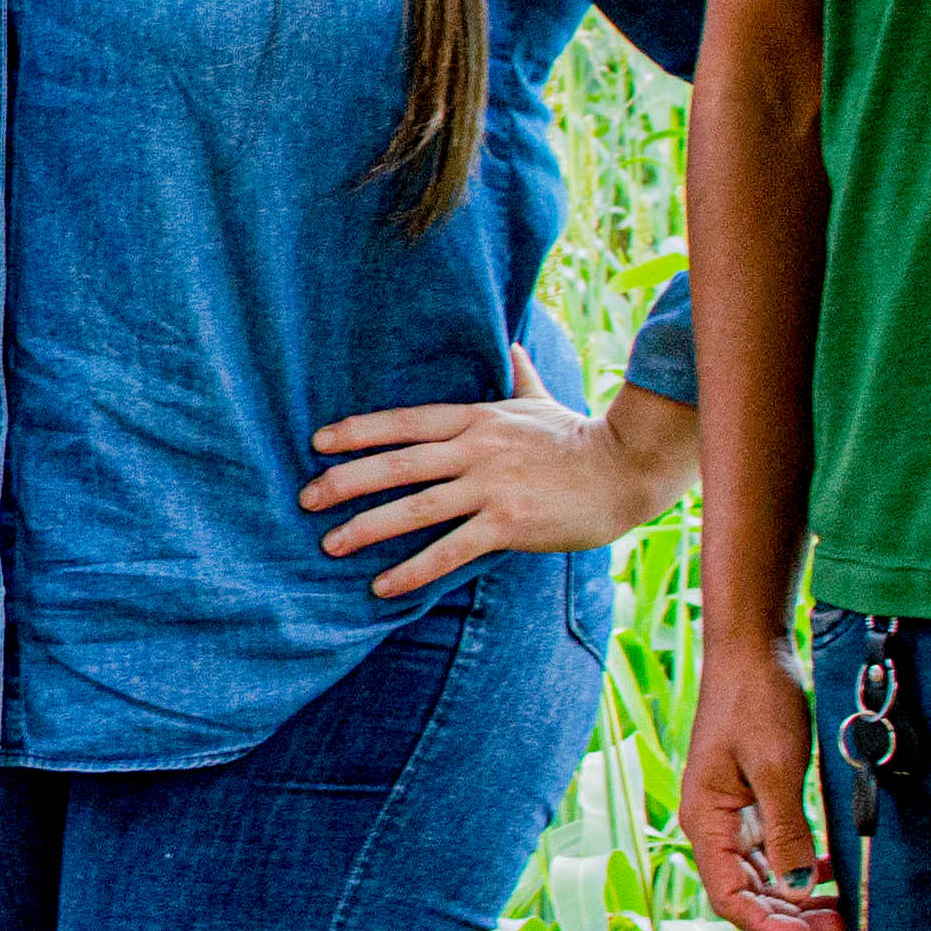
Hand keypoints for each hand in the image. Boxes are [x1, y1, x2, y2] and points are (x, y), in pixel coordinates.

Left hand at [303, 358, 698, 598]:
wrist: (625, 469)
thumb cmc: (578, 436)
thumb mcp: (540, 399)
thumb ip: (519, 374)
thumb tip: (512, 343)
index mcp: (476, 418)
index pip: (404, 422)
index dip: (358, 431)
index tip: (317, 443)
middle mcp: (475, 449)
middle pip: (396, 463)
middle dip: (345, 481)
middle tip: (305, 499)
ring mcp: (490, 486)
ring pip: (415, 507)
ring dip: (368, 527)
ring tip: (330, 545)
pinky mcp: (508, 523)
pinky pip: (450, 550)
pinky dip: (413, 569)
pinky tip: (382, 587)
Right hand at [675, 629, 846, 930]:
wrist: (752, 652)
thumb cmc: (757, 702)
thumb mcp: (778, 769)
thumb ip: (787, 831)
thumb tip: (796, 889)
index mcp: (706, 821)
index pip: (729, 896)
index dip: (768, 925)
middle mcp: (713, 825)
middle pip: (746, 893)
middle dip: (790, 917)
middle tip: (841, 926)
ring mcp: (732, 815)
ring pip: (762, 876)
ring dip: (796, 897)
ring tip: (841, 908)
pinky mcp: (752, 802)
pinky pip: (773, 851)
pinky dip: (799, 868)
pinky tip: (827, 872)